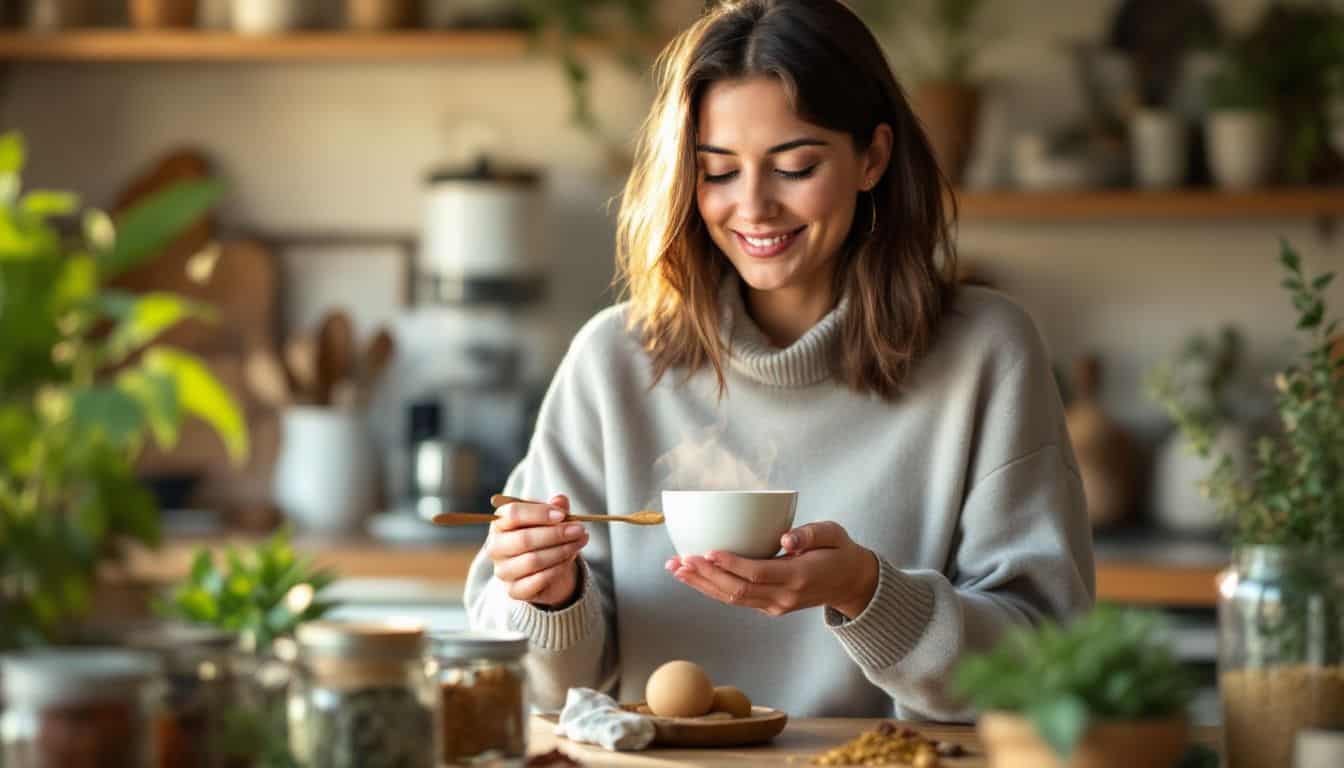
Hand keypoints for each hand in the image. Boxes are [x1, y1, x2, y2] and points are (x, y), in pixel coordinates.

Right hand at [485, 494, 588, 607]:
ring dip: (561, 550)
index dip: (538, 513)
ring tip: (580, 541)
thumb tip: (560, 500)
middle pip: (523, 538)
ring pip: (532, 560)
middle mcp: (496, 547)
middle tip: (579, 529)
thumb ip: (556, 508)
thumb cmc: (545, 536)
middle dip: (555, 534)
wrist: (548, 568)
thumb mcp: (552, 519)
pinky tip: (569, 560)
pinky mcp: (514, 590)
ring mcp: (503, 570)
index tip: (562, 515)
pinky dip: (557, 569)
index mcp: (500, 523)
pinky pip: (537, 581)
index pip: (513, 514)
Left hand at [666, 522, 877, 618]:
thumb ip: (811, 535)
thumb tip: (786, 539)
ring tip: (676, 569)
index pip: (758, 572)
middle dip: (705, 576)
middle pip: (737, 590)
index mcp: (799, 577)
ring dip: (702, 585)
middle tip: (679, 560)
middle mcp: (784, 597)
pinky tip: (694, 577)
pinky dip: (712, 589)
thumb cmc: (839, 551)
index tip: (708, 551)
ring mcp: (776, 605)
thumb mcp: (833, 534)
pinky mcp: (769, 607)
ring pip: (732, 599)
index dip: (731, 564)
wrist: (851, 583)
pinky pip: (737, 600)